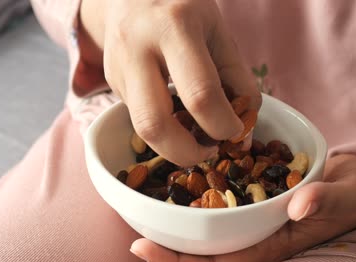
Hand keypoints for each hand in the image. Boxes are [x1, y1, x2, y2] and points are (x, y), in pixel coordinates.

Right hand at [79, 0, 260, 165]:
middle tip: (209, 151)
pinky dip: (162, 129)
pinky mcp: (110, 81)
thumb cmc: (183, 9)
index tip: (235, 132)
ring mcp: (117, 67)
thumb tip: (244, 133)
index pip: (200, 93)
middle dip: (186, 152)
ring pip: (140, 128)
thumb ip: (238, 81)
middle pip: (154, 123)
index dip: (223, 124)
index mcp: (175, 27)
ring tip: (195, 139)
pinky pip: (137, 117)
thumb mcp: (219, 33)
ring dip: (172, 147)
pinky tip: (177, 118)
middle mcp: (137, 48)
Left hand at [130, 154, 355, 261]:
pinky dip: (201, 207)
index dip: (189, 261)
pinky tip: (180, 191)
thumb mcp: (349, 194)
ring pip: (214, 236)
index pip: (227, 261)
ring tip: (148, 221)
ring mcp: (258, 220)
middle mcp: (261, 235)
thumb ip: (326, 200)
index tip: (150, 251)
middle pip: (211, 254)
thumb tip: (299, 206)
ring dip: (182, 233)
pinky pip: (226, 211)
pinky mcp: (257, 202)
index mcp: (278, 241)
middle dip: (175, 254)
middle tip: (138, 242)